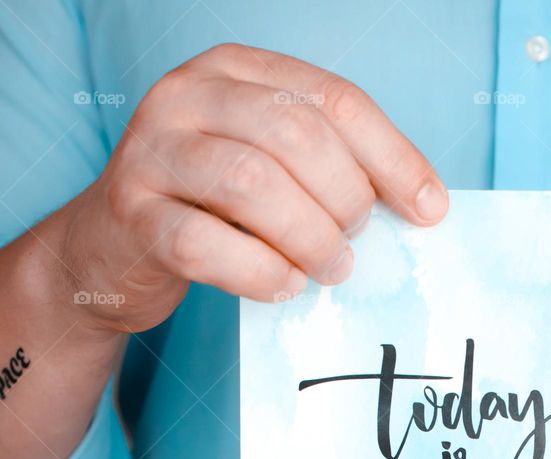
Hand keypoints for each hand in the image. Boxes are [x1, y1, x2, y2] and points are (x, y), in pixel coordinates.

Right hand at [53, 42, 447, 332]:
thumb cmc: (211, 207)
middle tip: (352, 242)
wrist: (111, 249)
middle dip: (345, 199)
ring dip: (310, 239)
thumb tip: (424, 202)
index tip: (430, 210)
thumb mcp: (271, 165)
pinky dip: (261, 273)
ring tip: (328, 268)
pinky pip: (207, 245)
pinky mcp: (131, 215)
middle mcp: (188, 96)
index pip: (335, 100)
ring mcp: (152, 151)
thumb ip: (333, 166)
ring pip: (252, 183)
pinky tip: (285, 287)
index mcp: (237, 71)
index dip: (393, 158)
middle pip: (297, 134)